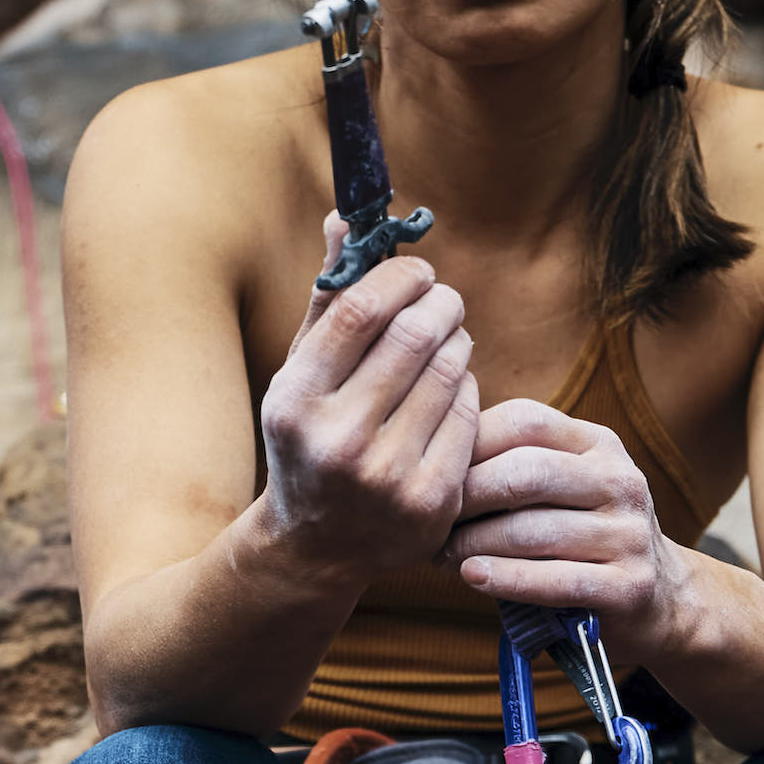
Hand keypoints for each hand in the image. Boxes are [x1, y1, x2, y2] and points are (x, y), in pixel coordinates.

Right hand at [252, 213, 478, 585]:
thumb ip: (326, 298)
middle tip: (443, 298)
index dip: (401, 275)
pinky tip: (450, 388)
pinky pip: (468, 414)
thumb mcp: (300, 374)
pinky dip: (465, 388)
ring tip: (447, 339)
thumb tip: (346, 215)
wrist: (315, 549)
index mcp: (295, 401)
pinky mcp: (431, 502)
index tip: (416, 271)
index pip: (363, 308)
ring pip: (450, 370)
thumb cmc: (309, 440)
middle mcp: (337, 440)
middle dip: (439, 302)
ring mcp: (387, 477)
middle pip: (414, 334)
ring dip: (457, 341)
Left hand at [445, 398, 684, 655]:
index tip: (428, 469)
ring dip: (474, 544)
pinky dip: (505, 578)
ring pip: (533, 531)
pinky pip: (554, 579)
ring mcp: (630, 533)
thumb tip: (430, 456)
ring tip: (439, 554)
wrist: (658, 599)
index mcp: (598, 443)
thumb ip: (512, 467)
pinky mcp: (629, 586)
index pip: (524, 420)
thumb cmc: (582, 539)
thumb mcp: (561, 489)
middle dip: (466, 496)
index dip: (469, 442)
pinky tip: (472, 576)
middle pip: (525, 473)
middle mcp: (620, 480)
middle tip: (427, 518)